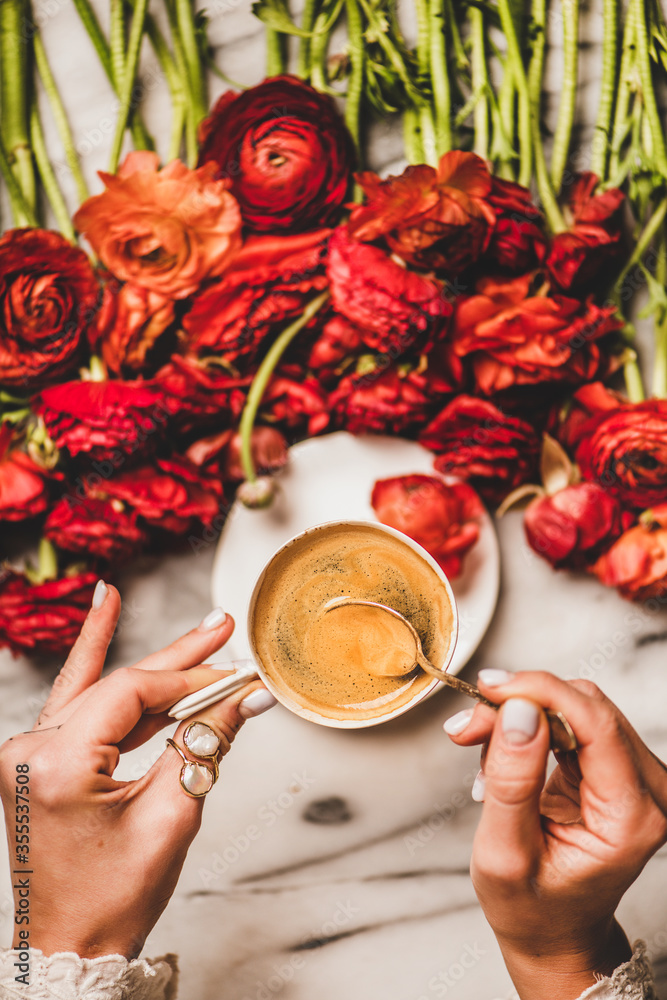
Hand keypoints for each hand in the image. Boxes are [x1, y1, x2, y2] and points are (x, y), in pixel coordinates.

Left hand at [0, 583, 275, 959]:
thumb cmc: (112, 899)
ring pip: (101, 691)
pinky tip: (108, 625)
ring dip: (153, 670)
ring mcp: (29, 755)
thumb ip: (206, 744)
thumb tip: (245, 698)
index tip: (234, 676)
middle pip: (116, 684)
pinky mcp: (41, 762)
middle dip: (177, 659)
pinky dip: (107, 678)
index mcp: (55, 766)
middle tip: (220, 625)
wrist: (72, 947)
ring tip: (201, 636)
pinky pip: (79, 708)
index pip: (131, 692)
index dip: (189, 679)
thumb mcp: (172, 815)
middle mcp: (30, 752)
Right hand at [444, 671, 666, 999]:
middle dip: (520, 705)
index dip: (540, 692)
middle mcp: (649, 791)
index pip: (595, 722)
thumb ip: (512, 782)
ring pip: (575, 706)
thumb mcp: (505, 854)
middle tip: (467, 730)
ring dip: (519, 715)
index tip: (488, 688)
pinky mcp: (616, 767)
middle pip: (585, 707)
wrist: (553, 932)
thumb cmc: (532, 908)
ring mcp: (636, 777)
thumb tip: (518, 711)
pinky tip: (501, 755)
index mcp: (632, 819)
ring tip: (476, 745)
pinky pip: (571, 720)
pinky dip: (528, 726)